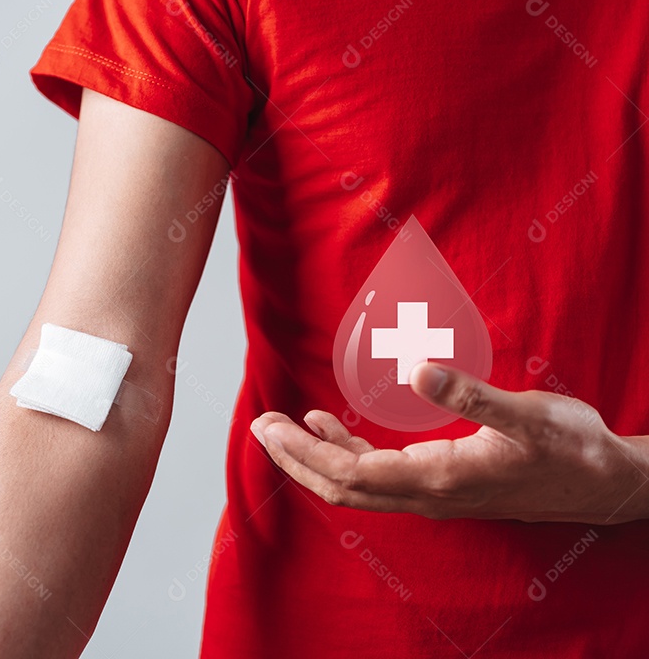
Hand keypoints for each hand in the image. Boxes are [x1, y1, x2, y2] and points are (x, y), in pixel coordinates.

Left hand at [250, 362, 648, 523]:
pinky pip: (378, 476)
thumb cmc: (570, 448)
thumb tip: (417, 369)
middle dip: (295, 459)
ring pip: (355, 485)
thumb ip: (470, 394)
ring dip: (314, 457)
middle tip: (260, 426)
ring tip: (280, 425)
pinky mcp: (439, 484)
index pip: (350, 474)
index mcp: (440, 477)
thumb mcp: (527, 414)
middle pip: (341, 487)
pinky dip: (345, 453)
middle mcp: (427, 494)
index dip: (304, 453)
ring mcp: (432, 494)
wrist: (603, 484)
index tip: (270, 426)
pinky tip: (328, 426)